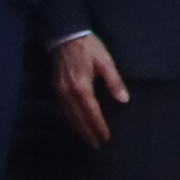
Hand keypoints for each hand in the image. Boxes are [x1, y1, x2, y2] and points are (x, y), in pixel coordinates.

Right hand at [53, 32, 130, 146]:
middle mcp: (68, 92)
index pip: (92, 112)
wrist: (65, 34)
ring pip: (69, 115)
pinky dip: (71, 118)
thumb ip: (114, 81)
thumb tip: (124, 100)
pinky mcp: (56, 87)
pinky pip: (63, 108)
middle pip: (78, 118)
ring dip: (78, 128)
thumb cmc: (88, 47)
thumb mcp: (105, 61)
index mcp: (82, 86)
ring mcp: (59, 90)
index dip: (99, 126)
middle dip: (87, 132)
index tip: (105, 137)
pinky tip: (76, 122)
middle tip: (96, 145)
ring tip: (87, 138)